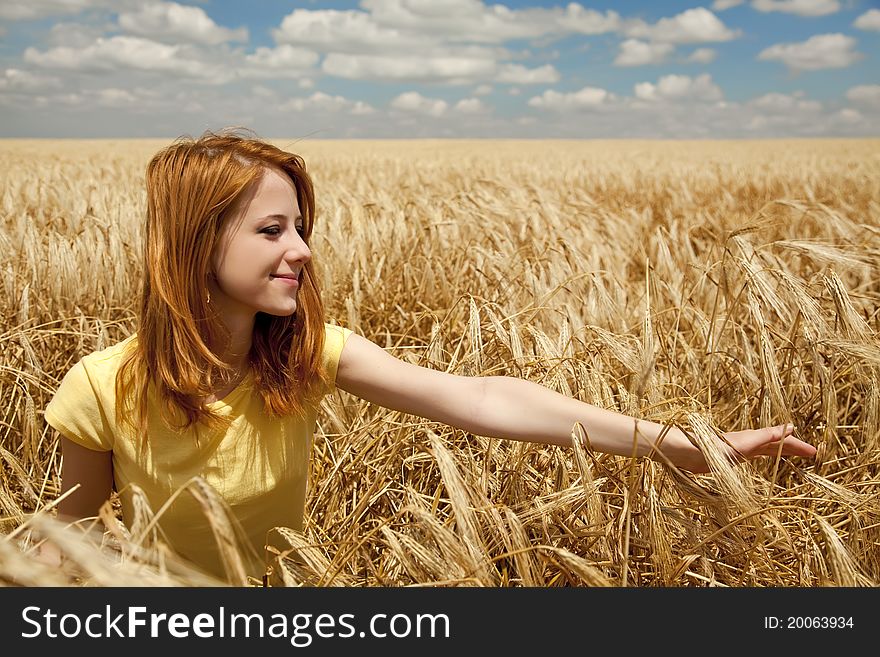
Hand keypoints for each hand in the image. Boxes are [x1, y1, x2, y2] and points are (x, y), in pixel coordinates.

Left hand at [673, 423, 816, 473]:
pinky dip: (766, 456)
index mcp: (755, 438)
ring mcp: (741, 449)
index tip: (815, 452)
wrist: (690, 454)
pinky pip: (756, 455)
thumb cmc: (717, 449)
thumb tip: (791, 426)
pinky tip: (764, 458)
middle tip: (812, 454)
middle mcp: (750, 442)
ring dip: (781, 451)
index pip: (782, 441)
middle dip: (793, 447)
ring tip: (794, 454)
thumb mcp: (748, 443)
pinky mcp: (731, 457)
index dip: (798, 446)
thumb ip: (769, 436)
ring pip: (767, 449)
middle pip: (776, 444)